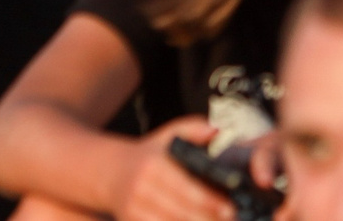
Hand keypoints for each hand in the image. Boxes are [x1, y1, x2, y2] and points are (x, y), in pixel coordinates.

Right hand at [106, 120, 233, 220]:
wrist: (111, 173)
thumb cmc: (149, 154)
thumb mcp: (168, 135)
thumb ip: (195, 129)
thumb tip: (219, 132)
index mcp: (153, 166)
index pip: (187, 189)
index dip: (210, 201)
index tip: (230, 208)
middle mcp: (142, 190)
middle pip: (183, 213)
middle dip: (209, 219)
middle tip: (232, 218)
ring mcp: (134, 211)